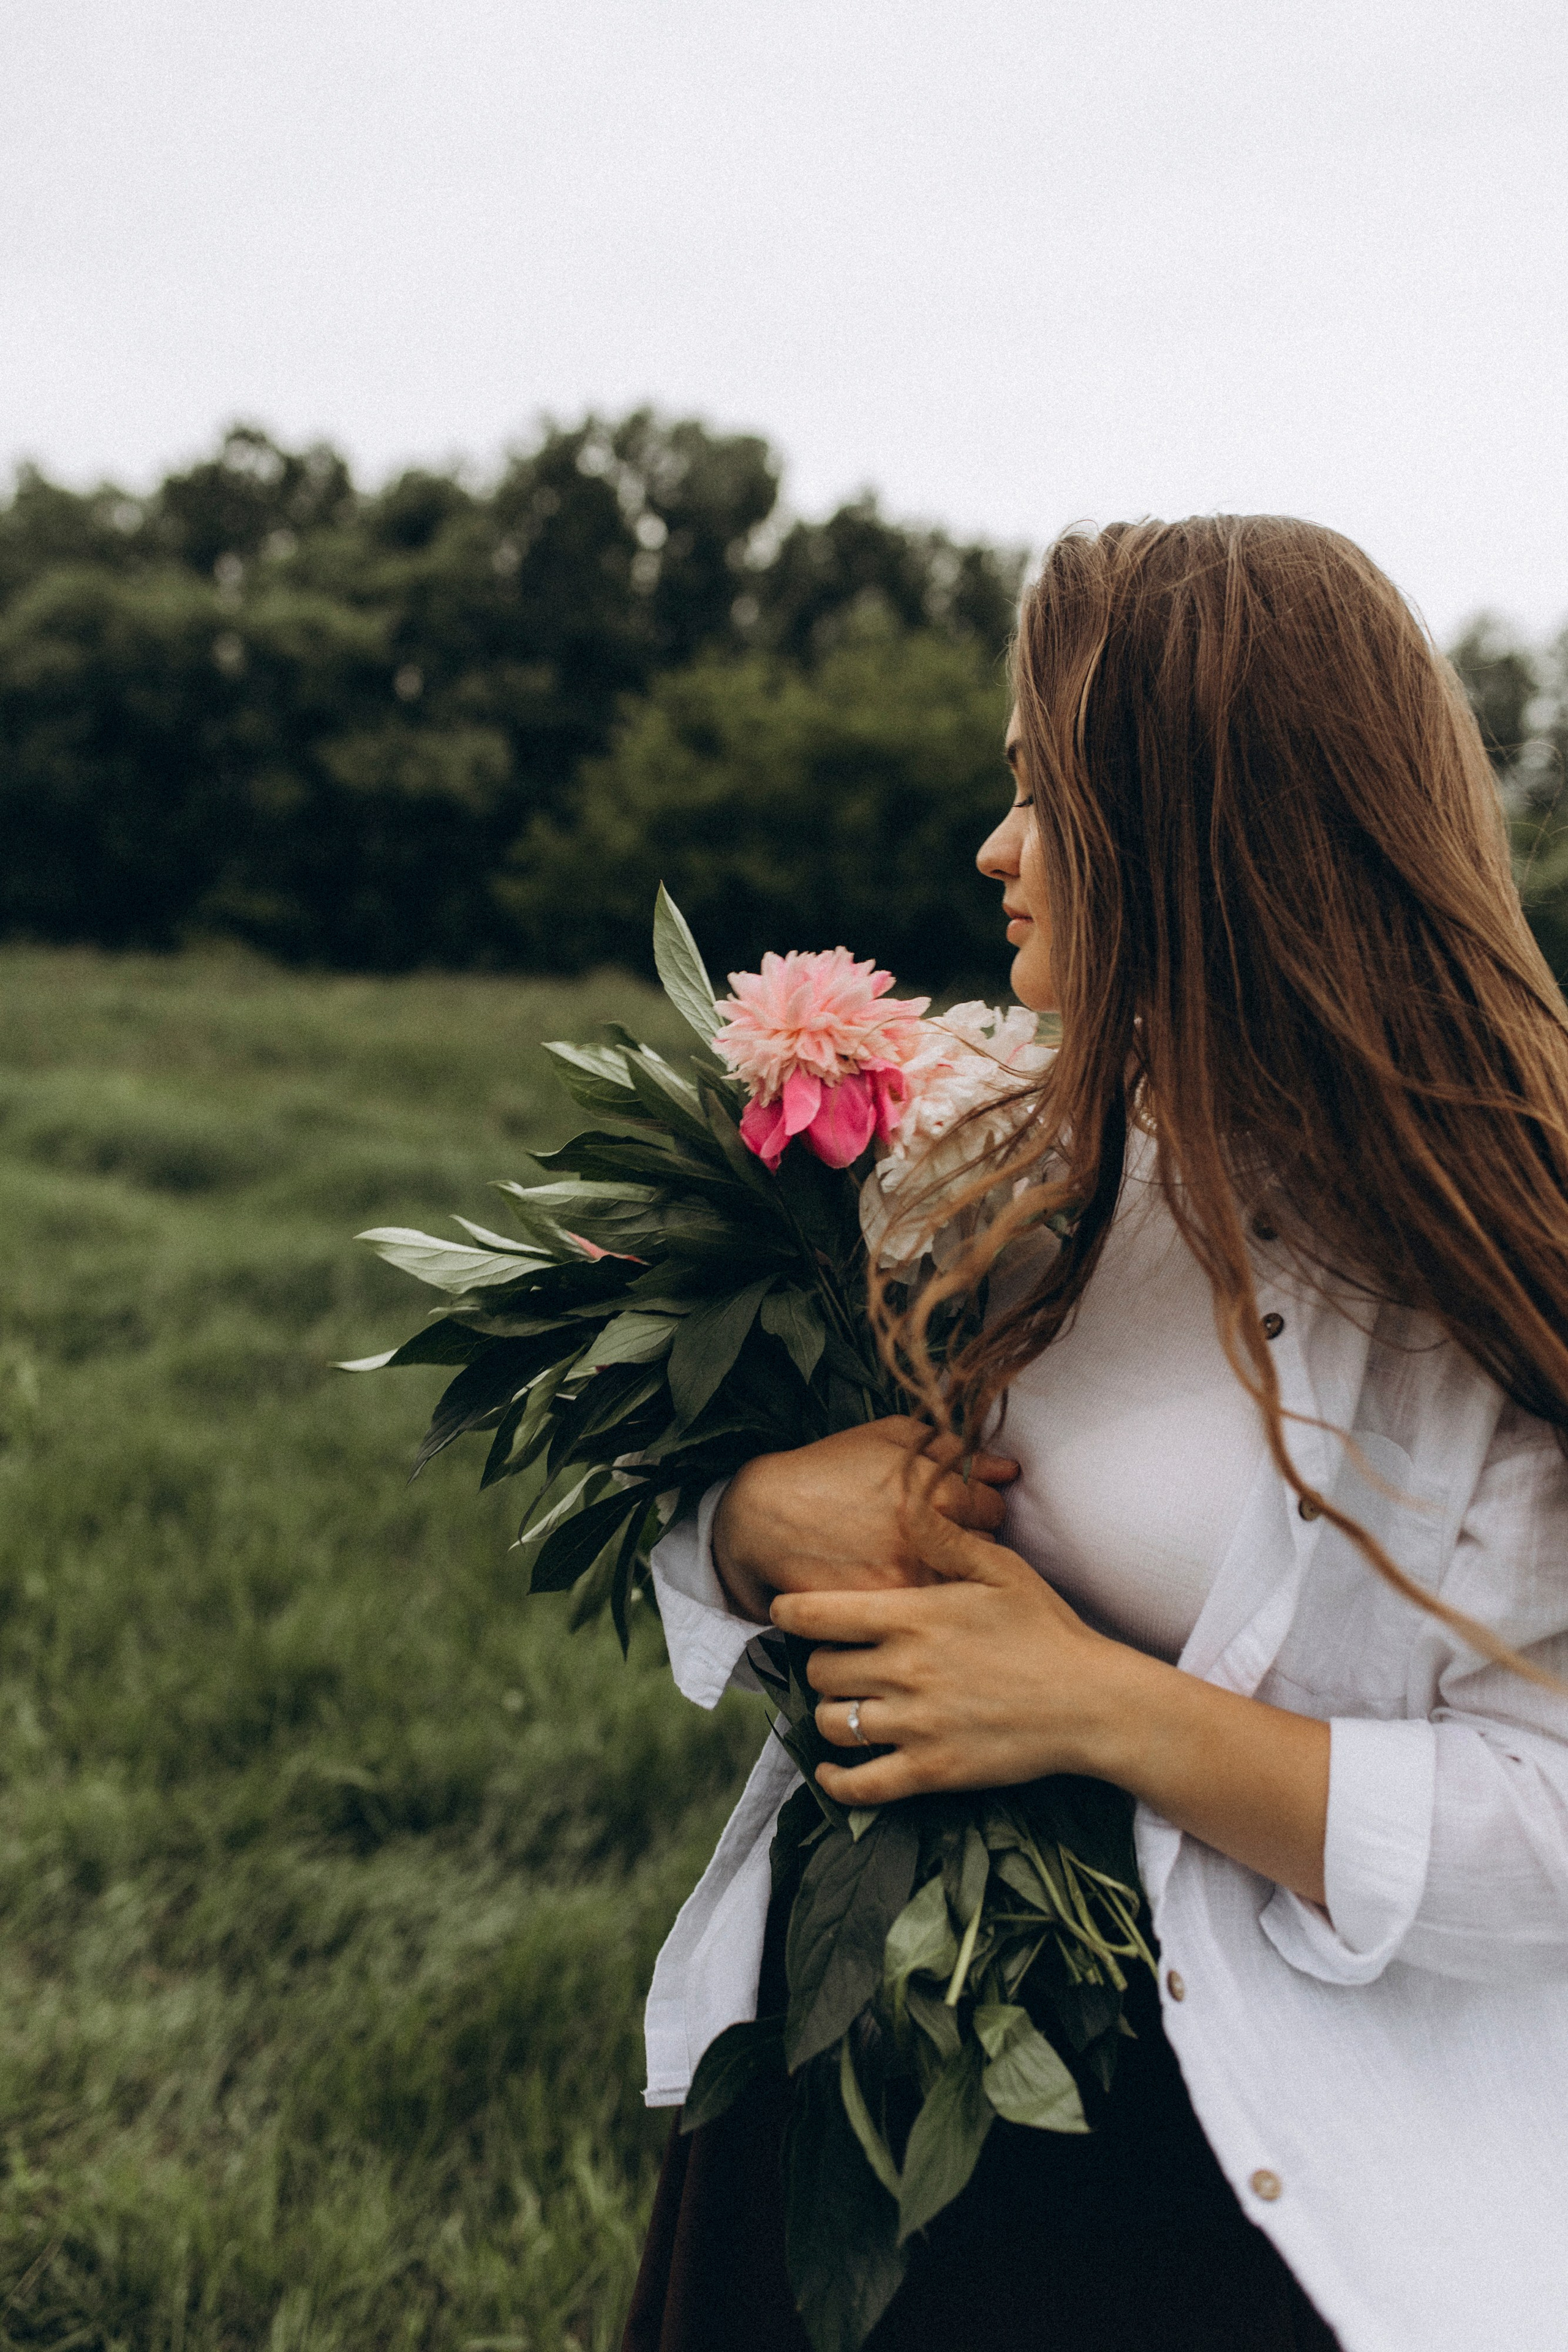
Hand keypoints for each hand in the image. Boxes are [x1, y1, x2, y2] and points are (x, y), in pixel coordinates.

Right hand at [710, 1416, 1018, 1623]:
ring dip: (953, 1576)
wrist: (763, 1518)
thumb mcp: (887, 1438)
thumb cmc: (829, 1469)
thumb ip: (953, 1450)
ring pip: (963, 1587)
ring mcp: (906, 1580)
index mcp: (932, 1488)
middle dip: (969, 1542)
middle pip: (986, 1548)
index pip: (994, 1506)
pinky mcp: (883, 1612)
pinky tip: (906, 1586)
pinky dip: (926, 1603)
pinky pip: (930, 1612)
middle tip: (940, 1538)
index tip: (957, 1510)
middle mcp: (926, 1538)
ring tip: (923, 1562)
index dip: (976, 1506)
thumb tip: (1009, 1470)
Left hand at [772, 1496, 1331, 1906]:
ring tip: (845, 1707)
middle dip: (820, 1665)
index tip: (784, 1613)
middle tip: (837, 1662)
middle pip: (819, 1672)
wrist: (1091, 1703)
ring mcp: (915, 1724)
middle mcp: (903, 1669)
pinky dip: (836, 1781)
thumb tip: (910, 1502)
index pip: (816, 1615)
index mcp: (911, 1616)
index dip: (788, 1613)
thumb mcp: (1002, 1568)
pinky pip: (860, 1785)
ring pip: (832, 1724)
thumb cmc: (1048, 1629)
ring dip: (830, 1716)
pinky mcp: (931, 1770)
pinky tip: (833, 1771)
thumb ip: (947, 1538)